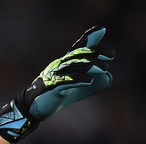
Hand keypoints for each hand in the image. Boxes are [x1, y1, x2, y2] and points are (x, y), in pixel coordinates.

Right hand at [0, 26, 114, 142]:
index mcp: (64, 63)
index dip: (89, 39)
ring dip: (90, 65)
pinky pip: (65, 80)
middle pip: (78, 53)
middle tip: (111, 55)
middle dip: (96, 52)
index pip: (78, 48)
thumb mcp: (76, 88)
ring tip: (105, 68)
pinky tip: (89, 80)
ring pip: (73, 65)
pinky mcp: (50, 87)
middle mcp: (59, 65)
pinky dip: (77, 79)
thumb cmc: (55, 96)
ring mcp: (54, 75)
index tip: (102, 32)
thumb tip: (109, 79)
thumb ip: (92, 83)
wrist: (33, 108)